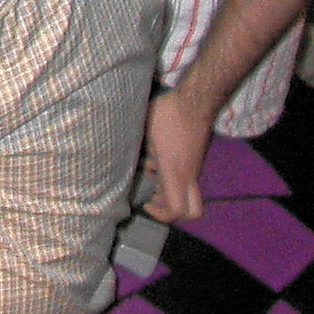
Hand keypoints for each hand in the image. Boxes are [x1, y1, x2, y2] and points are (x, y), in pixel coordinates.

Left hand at [142, 90, 210, 223]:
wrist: (195, 100)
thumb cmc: (168, 115)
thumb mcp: (144, 132)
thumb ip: (133, 148)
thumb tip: (118, 157)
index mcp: (175, 173)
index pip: (177, 210)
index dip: (160, 214)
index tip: (144, 201)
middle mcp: (189, 175)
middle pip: (192, 212)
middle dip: (171, 211)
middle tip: (152, 197)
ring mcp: (194, 168)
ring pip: (187, 195)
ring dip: (168, 191)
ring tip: (148, 174)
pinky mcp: (194, 159)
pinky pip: (185, 179)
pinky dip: (170, 177)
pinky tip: (153, 158)